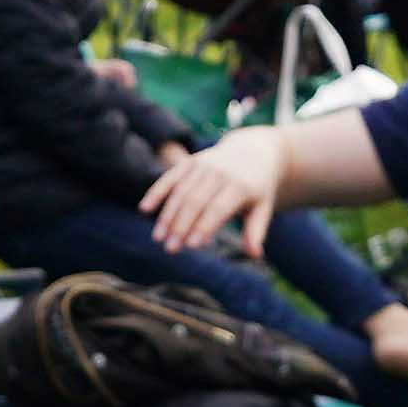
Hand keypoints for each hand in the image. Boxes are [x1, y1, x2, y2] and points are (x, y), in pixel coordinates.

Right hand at [144, 125, 288, 256]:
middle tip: (170, 249)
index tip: (191, 246)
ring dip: (167, 215)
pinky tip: (144, 208)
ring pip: (181, 191)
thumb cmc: (258, 188)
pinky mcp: (190, 161)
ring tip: (158, 238)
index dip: (204, 226)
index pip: (218, 208)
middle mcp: (220, 172)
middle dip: (181, 226)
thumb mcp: (263, 207)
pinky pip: (171, 177)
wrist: (253, 151)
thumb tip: (255, 255)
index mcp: (240, 185)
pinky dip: (157, 192)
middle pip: (195, 201)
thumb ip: (256, 230)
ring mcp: (203, 165)